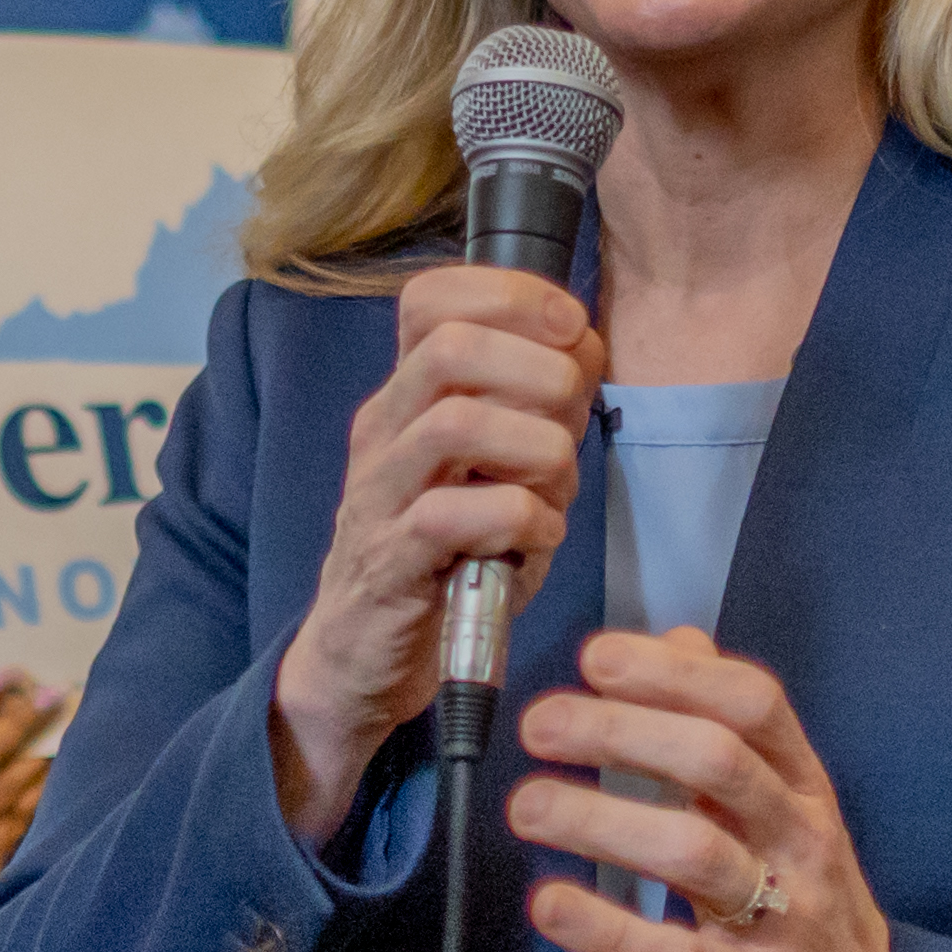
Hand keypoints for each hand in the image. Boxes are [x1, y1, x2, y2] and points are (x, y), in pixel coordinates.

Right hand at [270, 262, 597, 838]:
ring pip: (454, 424)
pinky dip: (520, 521)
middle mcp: (383, 430)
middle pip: (451, 346)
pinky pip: (453, 517)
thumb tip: (585, 346)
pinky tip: (538, 540)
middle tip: (572, 420)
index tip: (571, 327)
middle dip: (539, 372)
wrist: (365, 657)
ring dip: (535, 450)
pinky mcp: (388, 562)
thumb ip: (537, 407)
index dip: (510, 294)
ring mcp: (379, 494)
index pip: (431, 297)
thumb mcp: (497, 467)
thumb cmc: (445, 555)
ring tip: (557, 489)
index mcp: (408, 395)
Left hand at [502, 627, 910, 951]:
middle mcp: (799, 841)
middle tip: (542, 723)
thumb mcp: (788, 807)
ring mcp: (783, 918)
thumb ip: (731, 725)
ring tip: (530, 805)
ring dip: (603, 821)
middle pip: (718, 762)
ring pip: (696, 852)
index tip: (598, 658)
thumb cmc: (813, 908)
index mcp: (803, 787)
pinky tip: (551, 906)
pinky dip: (609, 930)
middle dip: (622, 732)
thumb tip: (679, 639)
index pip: (753, 704)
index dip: (674, 674)